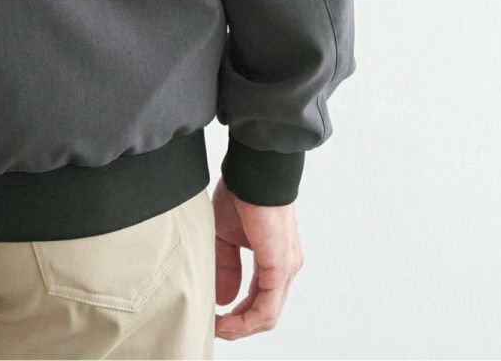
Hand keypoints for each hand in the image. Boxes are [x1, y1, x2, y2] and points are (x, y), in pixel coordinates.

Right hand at [212, 177, 303, 340]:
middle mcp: (285, 267)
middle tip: (214, 328)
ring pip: (267, 315)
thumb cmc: (241, 192)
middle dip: (238, 325)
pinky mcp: (280, 267)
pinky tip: (227, 321)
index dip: (237, 314)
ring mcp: (286, 268)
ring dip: (240, 327)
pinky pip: (267, 307)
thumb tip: (224, 299)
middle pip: (265, 312)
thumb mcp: (226, 235)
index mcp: (275, 258)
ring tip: (218, 328)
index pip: (260, 299)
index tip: (215, 318)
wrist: (253, 171)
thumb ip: (226, 266)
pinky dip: (246, 320)